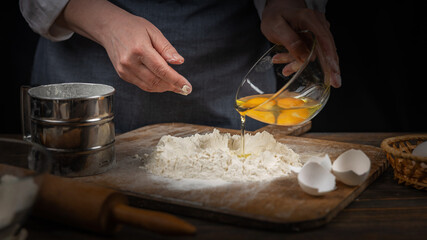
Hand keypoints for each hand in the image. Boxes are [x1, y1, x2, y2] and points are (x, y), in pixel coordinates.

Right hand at [56, 0, 191, 94]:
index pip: (161, 70)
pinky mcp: (122, 75)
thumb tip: (179, 62)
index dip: (176, 80)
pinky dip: (154, 87)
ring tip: (176, 87)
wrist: (109, 28)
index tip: (187, 87)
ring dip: (164, 88)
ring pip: (149, 86)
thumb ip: (167, 48)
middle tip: (185, 88)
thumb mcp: (153, 32)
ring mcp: (124, 70)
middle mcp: (130, 62)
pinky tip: (163, 83)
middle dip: (172, 86)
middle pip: (156, 81)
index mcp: (140, 49)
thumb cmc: (132, 27)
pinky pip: (142, 85)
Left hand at [260, 0, 340, 87]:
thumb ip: (290, 41)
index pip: (325, 40)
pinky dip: (298, 60)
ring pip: (316, 54)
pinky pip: (309, 53)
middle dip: (328, 68)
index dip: (331, 58)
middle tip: (333, 83)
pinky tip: (285, 65)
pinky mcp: (313, 39)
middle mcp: (318, 25)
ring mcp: (317, 32)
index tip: (334, 72)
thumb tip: (306, 57)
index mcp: (310, 20)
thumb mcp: (276, 27)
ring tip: (285, 69)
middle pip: (327, 49)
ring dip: (300, 64)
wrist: (276, 7)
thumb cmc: (275, 15)